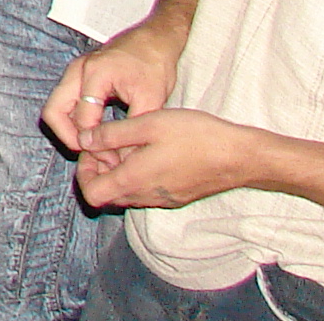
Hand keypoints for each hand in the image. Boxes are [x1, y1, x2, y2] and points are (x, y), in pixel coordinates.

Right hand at [44, 25, 182, 155]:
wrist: (154, 39)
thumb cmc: (154, 64)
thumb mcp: (152, 98)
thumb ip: (133, 126)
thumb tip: (121, 155)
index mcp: (95, 73)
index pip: (82, 117)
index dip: (95, 143)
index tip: (112, 159)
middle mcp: (77, 71)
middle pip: (53, 111)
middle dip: (67, 137)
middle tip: (89, 155)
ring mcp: (75, 72)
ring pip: (56, 108)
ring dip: (69, 130)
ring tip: (93, 148)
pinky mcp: (79, 77)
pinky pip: (66, 104)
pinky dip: (75, 121)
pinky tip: (96, 134)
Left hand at [72, 108, 267, 209]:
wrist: (240, 156)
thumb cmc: (194, 135)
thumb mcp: (147, 124)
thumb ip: (111, 134)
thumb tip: (83, 141)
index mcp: (135, 181)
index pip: (91, 194)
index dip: (83, 172)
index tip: (92, 148)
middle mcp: (147, 197)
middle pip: (108, 195)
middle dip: (99, 168)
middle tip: (107, 141)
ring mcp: (163, 199)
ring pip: (127, 192)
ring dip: (118, 170)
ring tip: (128, 141)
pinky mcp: (177, 195)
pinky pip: (146, 190)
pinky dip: (137, 173)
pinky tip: (147, 149)